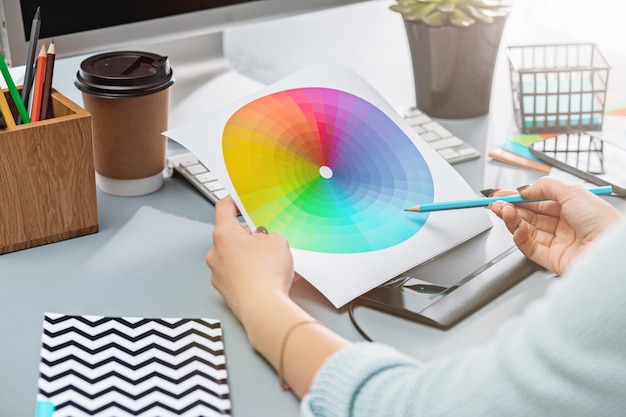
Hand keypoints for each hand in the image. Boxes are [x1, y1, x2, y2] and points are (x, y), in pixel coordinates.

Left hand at [206, 197, 349, 397]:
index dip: (233, 201)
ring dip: (249, 255)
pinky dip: (249, 272)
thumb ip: (268, 235)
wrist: (264, 309)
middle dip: (248, 236)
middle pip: (230, 235)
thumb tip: (263, 241)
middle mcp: (215, 253)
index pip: (223, 208)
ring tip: (270, 262)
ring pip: (233, 256)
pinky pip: (237, 274)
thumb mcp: (278, 241)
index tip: (239, 201)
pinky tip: (267, 277)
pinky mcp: (225, 290)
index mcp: (224, 235)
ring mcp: (218, 273)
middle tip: (266, 239)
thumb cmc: (266, 275)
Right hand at [489, 177, 621, 274]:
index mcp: (572, 209)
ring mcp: (557, 244)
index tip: (503, 194)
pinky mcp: (551, 259)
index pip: (538, 203)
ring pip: (526, 231)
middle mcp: (564, 226)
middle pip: (529, 217)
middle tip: (495, 203)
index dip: (519, 198)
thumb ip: (545, 187)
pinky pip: (529, 247)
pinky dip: (519, 236)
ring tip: (502, 210)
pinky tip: (515, 226)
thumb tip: (524, 190)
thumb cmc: (603, 222)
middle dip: (510, 208)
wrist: (612, 251)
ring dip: (511, 220)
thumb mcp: (573, 192)